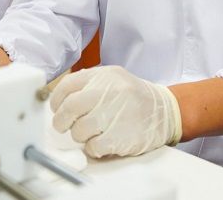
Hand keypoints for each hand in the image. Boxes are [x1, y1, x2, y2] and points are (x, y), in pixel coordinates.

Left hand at [50, 66, 181, 157]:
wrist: (165, 111)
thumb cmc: (134, 98)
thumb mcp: (114, 79)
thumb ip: (89, 84)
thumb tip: (61, 99)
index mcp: (104, 76)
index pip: (67, 85)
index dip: (57, 100)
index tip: (57, 109)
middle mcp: (109, 92)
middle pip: (70, 108)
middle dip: (61, 121)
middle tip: (63, 125)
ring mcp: (115, 114)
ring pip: (79, 130)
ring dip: (80, 135)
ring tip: (91, 132)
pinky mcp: (120, 137)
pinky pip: (92, 147)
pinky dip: (93, 148)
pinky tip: (102, 141)